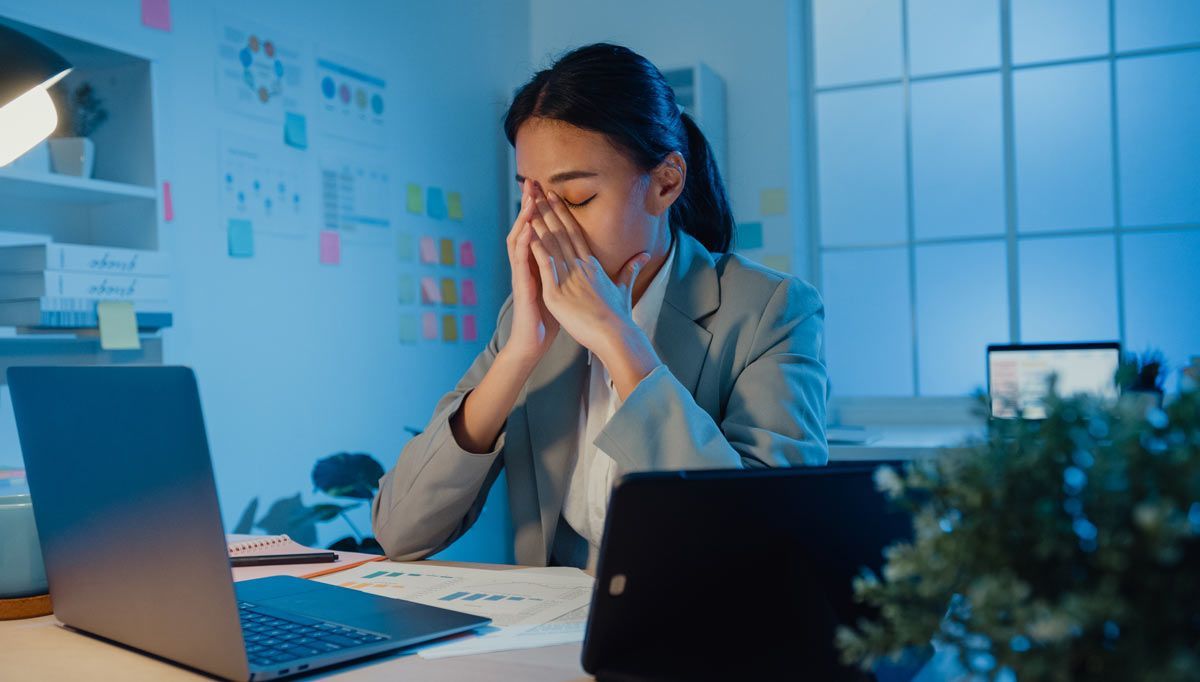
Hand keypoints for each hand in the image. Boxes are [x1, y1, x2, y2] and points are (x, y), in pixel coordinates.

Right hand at [503, 179, 558, 366]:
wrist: (534, 341)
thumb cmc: (548, 316)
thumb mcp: (562, 289)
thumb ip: (567, 271)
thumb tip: (581, 261)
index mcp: (541, 263)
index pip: (541, 230)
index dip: (544, 210)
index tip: (549, 188)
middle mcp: (528, 264)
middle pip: (526, 227)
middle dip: (528, 205)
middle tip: (530, 181)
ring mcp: (522, 274)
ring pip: (520, 240)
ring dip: (523, 219)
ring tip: (528, 199)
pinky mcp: (521, 286)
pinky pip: (521, 262)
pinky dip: (524, 245)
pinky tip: (526, 230)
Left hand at [526, 182, 651, 362]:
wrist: (616, 335)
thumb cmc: (619, 316)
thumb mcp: (624, 288)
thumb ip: (630, 269)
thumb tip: (645, 255)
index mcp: (592, 265)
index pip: (574, 233)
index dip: (562, 213)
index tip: (553, 196)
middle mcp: (580, 267)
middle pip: (560, 232)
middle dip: (546, 210)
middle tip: (535, 189)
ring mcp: (568, 279)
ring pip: (550, 245)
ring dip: (538, 223)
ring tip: (527, 204)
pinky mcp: (557, 294)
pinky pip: (545, 266)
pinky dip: (536, 249)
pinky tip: (527, 234)